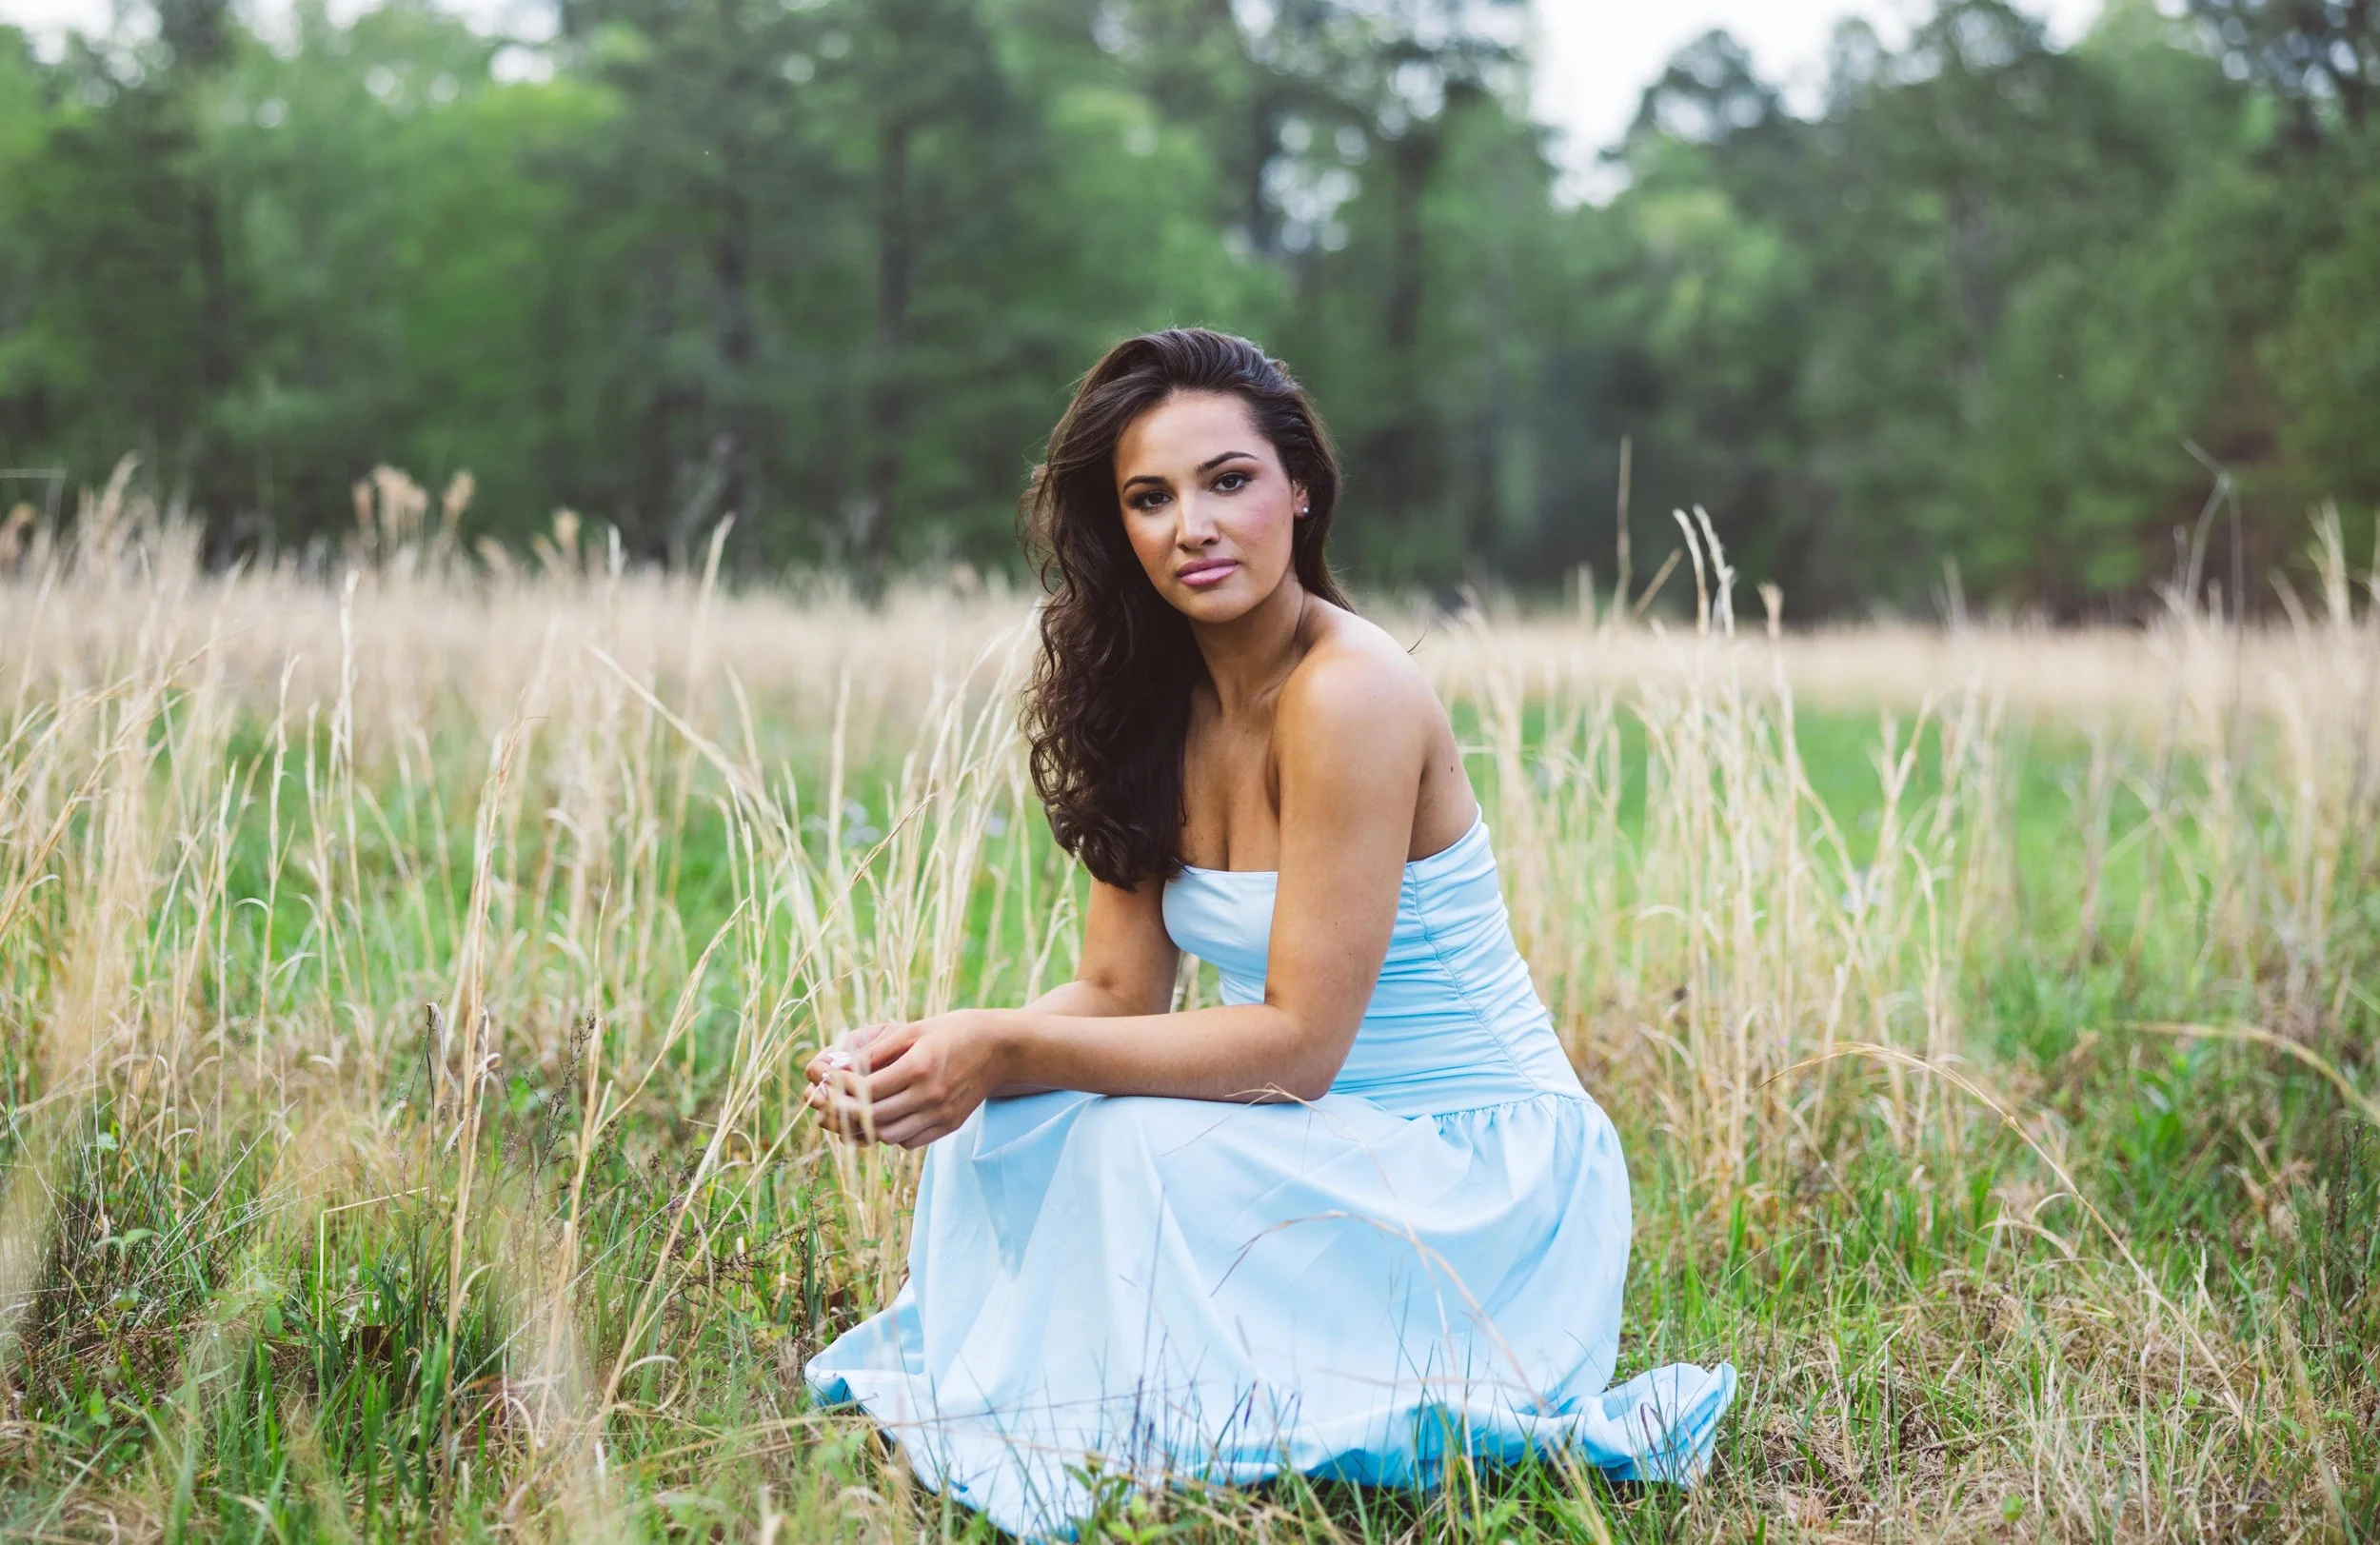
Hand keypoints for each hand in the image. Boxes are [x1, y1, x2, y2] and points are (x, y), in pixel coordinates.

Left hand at [803, 1011, 1009, 1148]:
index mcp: (920, 1067)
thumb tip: (838, 1067)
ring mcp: (940, 1115)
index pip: (867, 1089)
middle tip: (820, 1102)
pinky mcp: (947, 1126)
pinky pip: (907, 1140)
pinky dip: (886, 1133)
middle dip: (840, 1112)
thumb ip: (876, 1051)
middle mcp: (930, 1096)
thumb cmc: (953, 1032)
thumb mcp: (913, 1030)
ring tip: (841, 1114)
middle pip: (872, 1118)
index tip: (823, 1080)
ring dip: (859, 1128)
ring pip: (887, 1135)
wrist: (999, 1049)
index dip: (839, 1088)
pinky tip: (875, 1118)